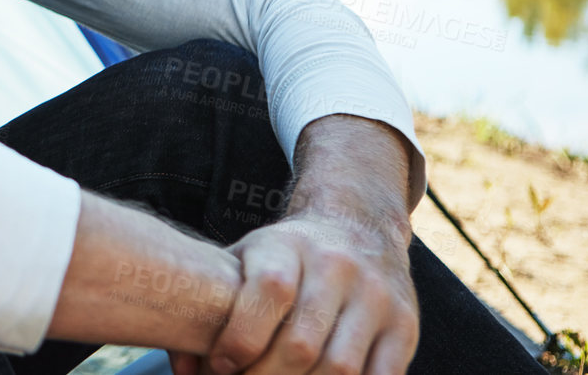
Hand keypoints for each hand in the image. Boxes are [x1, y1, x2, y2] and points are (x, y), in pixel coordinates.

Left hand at [173, 115, 421, 374]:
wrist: (357, 227)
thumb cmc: (283, 258)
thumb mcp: (244, 261)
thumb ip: (209, 308)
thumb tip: (184, 368)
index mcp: (289, 245)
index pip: (270, 289)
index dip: (242, 336)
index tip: (221, 365)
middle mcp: (337, 266)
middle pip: (302, 343)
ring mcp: (376, 297)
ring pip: (340, 368)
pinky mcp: (404, 327)